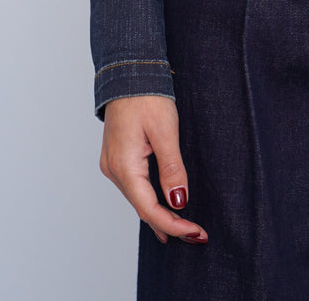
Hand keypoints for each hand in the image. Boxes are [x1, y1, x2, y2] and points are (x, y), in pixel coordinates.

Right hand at [99, 94, 207, 245]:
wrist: (129, 72)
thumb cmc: (147, 96)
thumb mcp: (166, 131)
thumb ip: (172, 168)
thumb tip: (179, 202)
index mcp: (124, 166)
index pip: (149, 209)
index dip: (174, 225)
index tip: (196, 233)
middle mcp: (113, 170)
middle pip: (142, 208)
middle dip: (169, 224)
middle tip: (196, 235)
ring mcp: (112, 164)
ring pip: (138, 199)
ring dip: (159, 215)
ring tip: (183, 229)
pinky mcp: (116, 157)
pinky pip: (134, 187)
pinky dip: (150, 200)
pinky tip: (162, 207)